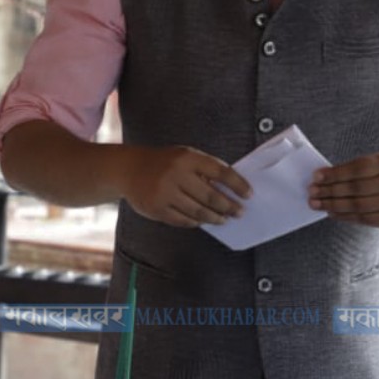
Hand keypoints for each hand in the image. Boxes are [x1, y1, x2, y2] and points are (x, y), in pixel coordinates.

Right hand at [122, 146, 251, 227]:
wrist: (129, 169)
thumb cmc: (164, 162)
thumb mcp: (184, 156)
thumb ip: (205, 169)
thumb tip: (230, 188)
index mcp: (187, 158)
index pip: (220, 172)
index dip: (237, 184)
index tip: (248, 194)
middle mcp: (176, 175)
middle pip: (210, 196)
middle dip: (228, 206)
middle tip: (239, 212)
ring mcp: (165, 193)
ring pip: (197, 211)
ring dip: (214, 217)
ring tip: (224, 219)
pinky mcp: (157, 209)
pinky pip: (182, 220)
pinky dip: (195, 222)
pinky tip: (203, 221)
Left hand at [308, 153, 378, 229]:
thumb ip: (356, 168)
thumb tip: (325, 177)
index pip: (357, 169)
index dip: (335, 174)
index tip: (316, 176)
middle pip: (355, 189)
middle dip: (329, 191)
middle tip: (312, 192)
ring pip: (357, 206)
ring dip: (333, 205)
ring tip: (317, 204)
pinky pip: (362, 219)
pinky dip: (344, 216)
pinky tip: (331, 212)